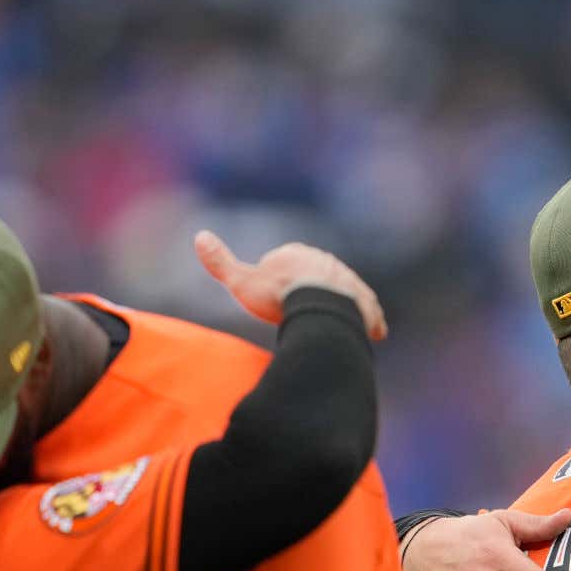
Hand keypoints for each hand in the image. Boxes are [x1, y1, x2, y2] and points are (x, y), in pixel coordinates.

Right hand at [193, 231, 387, 340]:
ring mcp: (347, 280)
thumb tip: (199, 235)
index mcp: (295, 254)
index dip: (277, 282)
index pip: (284, 263)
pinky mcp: (364, 302)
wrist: (318, 309)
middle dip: (307, 291)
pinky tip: (370, 335)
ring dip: (338, 306)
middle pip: (313, 277)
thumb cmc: (278, 297)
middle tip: (299, 315)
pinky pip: (367, 312)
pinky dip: (368, 322)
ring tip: (330, 327)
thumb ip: (220, 263)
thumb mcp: (242, 282)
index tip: (273, 300)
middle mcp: (324, 261)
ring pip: (341, 293)